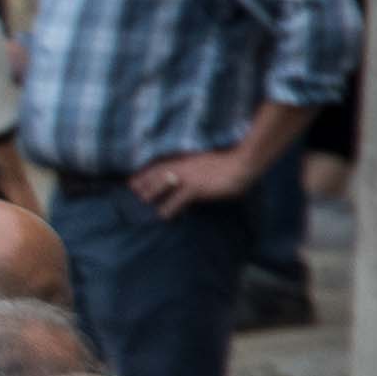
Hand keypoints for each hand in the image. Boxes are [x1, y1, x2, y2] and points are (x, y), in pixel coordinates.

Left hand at [124, 144, 247, 213]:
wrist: (243, 163)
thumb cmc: (229, 162)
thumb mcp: (206, 160)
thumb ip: (194, 165)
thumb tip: (188, 172)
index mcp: (184, 159)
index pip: (157, 165)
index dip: (144, 174)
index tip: (133, 181)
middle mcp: (181, 166)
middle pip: (154, 175)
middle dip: (142, 185)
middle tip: (134, 192)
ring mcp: (186, 177)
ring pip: (158, 187)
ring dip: (150, 196)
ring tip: (144, 203)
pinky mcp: (194, 189)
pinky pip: (175, 201)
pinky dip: (168, 209)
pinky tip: (164, 216)